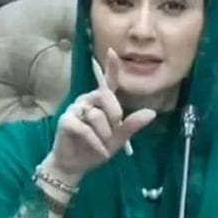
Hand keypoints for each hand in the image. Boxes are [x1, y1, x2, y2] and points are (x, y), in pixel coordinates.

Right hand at [45, 51, 155, 181]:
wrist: (76, 165)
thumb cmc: (97, 148)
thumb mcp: (119, 139)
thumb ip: (132, 125)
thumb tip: (151, 113)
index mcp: (101, 102)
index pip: (107, 81)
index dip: (111, 66)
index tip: (112, 52)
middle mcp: (87, 100)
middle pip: (105, 96)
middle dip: (115, 114)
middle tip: (115, 130)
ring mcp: (75, 109)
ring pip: (96, 116)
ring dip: (105, 134)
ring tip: (103, 144)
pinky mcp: (65, 121)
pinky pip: (85, 129)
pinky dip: (96, 143)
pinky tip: (100, 151)